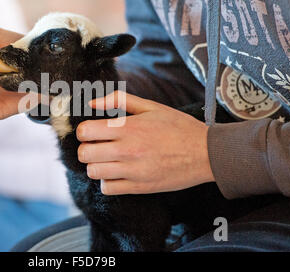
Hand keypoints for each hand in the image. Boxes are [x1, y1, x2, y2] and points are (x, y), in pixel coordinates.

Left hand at [76, 91, 213, 194]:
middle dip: (86, 148)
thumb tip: (92, 104)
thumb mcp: (151, 107)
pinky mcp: (139, 187)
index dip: (84, 131)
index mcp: (128, 127)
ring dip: (95, 165)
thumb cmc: (178, 127)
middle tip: (97, 146)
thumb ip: (119, 101)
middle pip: (84, 153)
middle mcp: (127, 150)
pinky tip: (116, 173)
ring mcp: (133, 171)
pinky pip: (108, 188)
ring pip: (93, 172)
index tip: (92, 131)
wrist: (206, 153)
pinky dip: (107, 181)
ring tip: (106, 160)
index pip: (85, 131)